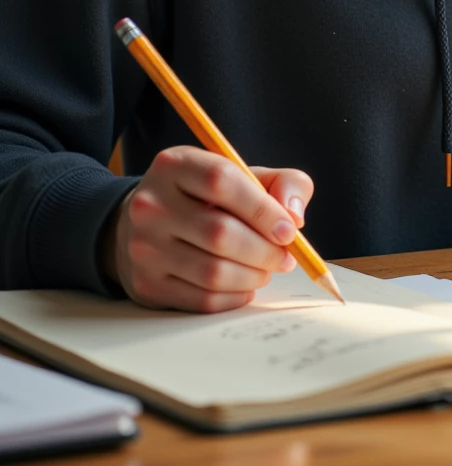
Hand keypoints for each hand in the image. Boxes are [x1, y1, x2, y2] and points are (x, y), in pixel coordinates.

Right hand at [102, 146, 313, 311]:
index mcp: (175, 165)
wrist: (145, 225)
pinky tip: (245, 285)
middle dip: (264, 250)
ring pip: (213, 272)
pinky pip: (202, 299)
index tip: (289, 229)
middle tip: (285, 257)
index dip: (262, 208)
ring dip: (253, 276)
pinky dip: (235, 296)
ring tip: (266, 269)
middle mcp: (151, 204)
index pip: (222, 181)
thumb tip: (294, 215)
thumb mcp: (242, 174)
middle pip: (220, 233)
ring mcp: (144, 247)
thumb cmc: (206, 197)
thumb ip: (282, 182)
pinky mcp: (146, 284)